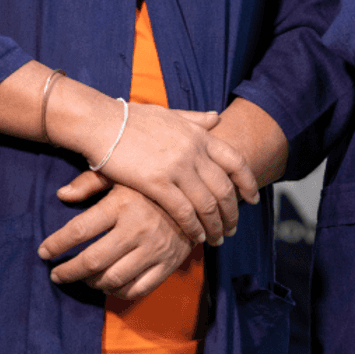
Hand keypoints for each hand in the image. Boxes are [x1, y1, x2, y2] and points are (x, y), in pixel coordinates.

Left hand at [39, 184, 198, 299]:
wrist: (201, 189)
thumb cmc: (153, 180)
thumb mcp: (122, 173)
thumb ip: (90, 182)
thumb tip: (62, 195)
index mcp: (123, 204)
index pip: (78, 231)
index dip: (56, 245)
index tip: (44, 252)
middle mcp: (138, 229)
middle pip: (92, 261)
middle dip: (67, 271)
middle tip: (56, 273)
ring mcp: (155, 249)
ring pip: (113, 279)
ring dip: (91, 284)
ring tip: (83, 278)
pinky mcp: (170, 263)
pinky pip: (138, 289)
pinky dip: (118, 292)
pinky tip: (109, 285)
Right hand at [51, 95, 259, 244]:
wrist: (102, 123)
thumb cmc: (132, 119)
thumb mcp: (171, 114)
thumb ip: (196, 119)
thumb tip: (217, 117)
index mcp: (200, 135)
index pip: (236, 162)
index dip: (248, 183)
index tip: (252, 199)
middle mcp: (194, 151)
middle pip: (225, 188)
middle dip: (232, 212)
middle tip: (233, 228)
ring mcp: (178, 167)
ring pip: (208, 204)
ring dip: (216, 225)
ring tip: (218, 239)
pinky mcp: (158, 183)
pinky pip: (184, 211)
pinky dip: (194, 227)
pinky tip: (197, 237)